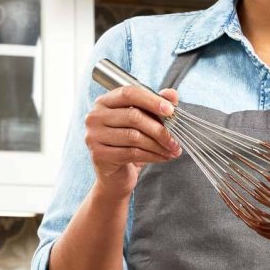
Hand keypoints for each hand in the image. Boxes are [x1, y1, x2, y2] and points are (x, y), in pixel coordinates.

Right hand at [84, 84, 180, 198]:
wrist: (115, 175)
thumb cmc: (129, 144)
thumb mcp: (144, 122)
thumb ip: (156, 106)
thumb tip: (172, 94)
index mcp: (105, 101)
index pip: (129, 93)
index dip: (151, 100)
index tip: (171, 110)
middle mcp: (95, 116)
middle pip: (133, 116)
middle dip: (159, 129)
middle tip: (176, 139)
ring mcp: (94, 135)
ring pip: (134, 136)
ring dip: (158, 145)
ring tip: (173, 150)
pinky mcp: (98, 154)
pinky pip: (132, 153)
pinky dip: (152, 155)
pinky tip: (163, 157)